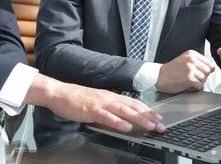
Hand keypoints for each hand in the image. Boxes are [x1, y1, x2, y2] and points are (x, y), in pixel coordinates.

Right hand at [25, 74, 164, 132]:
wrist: (59, 94)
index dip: (147, 110)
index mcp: (110, 97)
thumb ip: (109, 112)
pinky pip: (107, 116)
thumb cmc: (76, 100)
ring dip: (139, 119)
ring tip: (150, 126)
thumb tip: (122, 122)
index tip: (159, 118)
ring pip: (124, 111)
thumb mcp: (96, 105)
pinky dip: (118, 122)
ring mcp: (100, 103)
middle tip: (161, 125)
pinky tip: (127, 127)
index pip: (133, 103)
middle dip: (149, 116)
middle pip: (133, 107)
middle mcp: (108, 98)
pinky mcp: (91, 109)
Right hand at [156, 50, 215, 92]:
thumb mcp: (185, 61)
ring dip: (197, 82)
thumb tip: (213, 68)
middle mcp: (191, 60)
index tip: (197, 71)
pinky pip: (200, 86)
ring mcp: (190, 69)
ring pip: (204, 79)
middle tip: (192, 77)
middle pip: (207, 71)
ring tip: (188, 80)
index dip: (204, 70)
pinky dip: (195, 88)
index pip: (208, 63)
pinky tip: (187, 85)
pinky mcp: (189, 79)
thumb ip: (199, 63)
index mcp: (191, 54)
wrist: (160, 76)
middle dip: (201, 76)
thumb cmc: (172, 70)